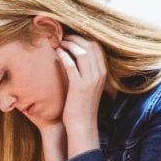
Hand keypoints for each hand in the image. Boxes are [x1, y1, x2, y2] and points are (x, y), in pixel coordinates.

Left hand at [56, 35, 106, 156]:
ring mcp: (91, 80)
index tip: (70, 36)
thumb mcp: (88, 84)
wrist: (82, 124)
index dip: (82, 37)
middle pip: (89, 45)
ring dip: (68, 44)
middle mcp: (99, 74)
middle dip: (74, 38)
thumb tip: (76, 54)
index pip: (96, 46)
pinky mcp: (79, 86)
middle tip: (62, 37)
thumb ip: (86, 69)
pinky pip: (71, 64)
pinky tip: (57, 53)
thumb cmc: (82, 104)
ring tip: (58, 43)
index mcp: (103, 72)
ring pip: (81, 52)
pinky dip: (64, 56)